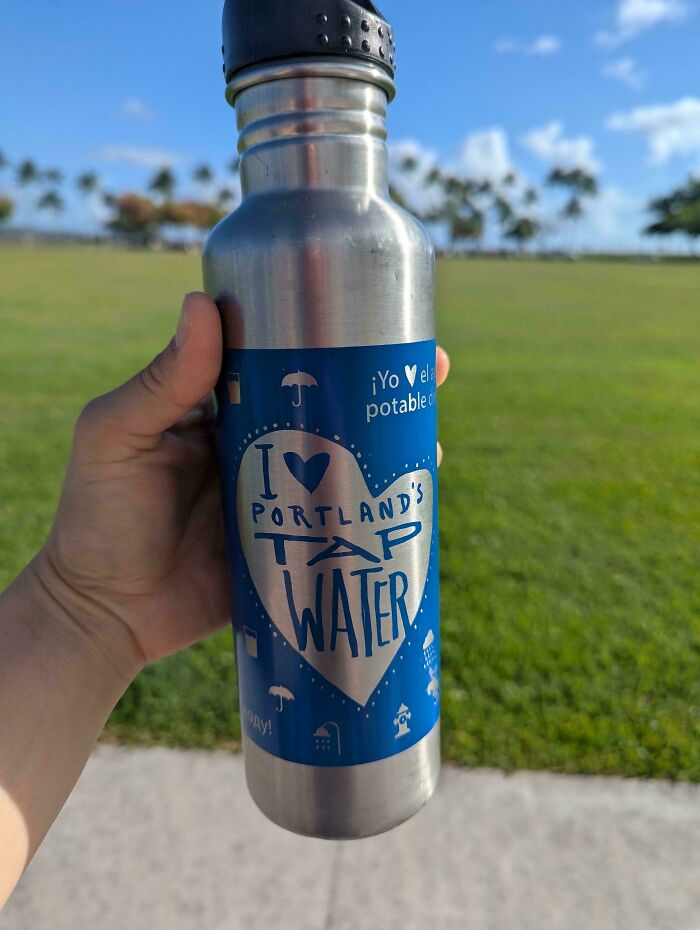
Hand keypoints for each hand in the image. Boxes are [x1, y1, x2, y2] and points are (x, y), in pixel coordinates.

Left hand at [30, 293, 450, 679]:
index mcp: (222, 413)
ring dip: (390, 448)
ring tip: (430, 436)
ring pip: (345, 466)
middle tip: (432, 371)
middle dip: (382, 389)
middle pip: (330, 409)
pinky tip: (410, 503)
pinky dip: (376, 514)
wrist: (102, 614)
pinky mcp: (291, 551)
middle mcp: (259, 451)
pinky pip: (341, 527)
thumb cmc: (97, 517)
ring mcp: (280, 502)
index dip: (331, 340)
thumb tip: (203, 303)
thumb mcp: (117, 438)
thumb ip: (161, 381)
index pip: (284, 364)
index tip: (379, 320)